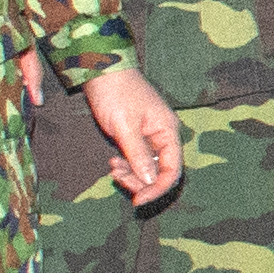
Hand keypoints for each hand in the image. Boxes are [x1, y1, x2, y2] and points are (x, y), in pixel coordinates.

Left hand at [86, 65, 184, 205]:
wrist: (101, 71)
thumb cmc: (116, 93)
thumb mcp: (125, 126)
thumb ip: (139, 155)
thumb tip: (151, 181)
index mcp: (168, 131)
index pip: (172, 170)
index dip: (157, 188)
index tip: (138, 201)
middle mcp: (163, 136)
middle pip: (160, 172)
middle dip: (141, 182)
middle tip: (117, 180)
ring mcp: (150, 136)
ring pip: (147, 168)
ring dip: (131, 174)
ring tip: (112, 169)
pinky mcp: (136, 136)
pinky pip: (137, 159)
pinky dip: (126, 166)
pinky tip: (113, 163)